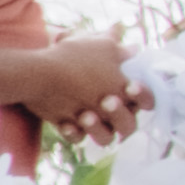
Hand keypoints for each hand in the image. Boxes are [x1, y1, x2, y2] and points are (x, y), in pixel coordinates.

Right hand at [0, 36, 145, 141]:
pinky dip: (74, 132)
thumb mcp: (102, 46)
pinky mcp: (65, 124)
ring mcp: (87, 120)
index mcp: (123, 89)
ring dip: (100, 128)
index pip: (148, 102)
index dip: (143, 96)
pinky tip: (69, 121)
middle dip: (123, 117)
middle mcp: (109, 109)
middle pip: (129, 127)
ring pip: (105, 138)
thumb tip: (134, 47)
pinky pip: (76, 137)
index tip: (131, 85)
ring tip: (88, 115)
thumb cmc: (73, 56)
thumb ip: (121, 49)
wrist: (36, 73)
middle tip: (109, 102)